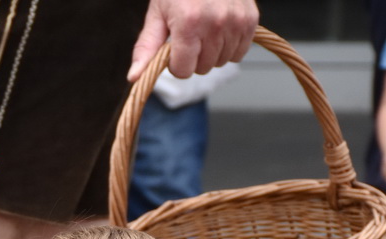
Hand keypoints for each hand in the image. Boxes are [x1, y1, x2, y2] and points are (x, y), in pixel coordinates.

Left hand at [130, 0, 256, 81]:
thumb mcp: (157, 14)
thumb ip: (147, 47)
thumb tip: (134, 77)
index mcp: (188, 23)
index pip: (183, 70)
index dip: (176, 62)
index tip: (175, 47)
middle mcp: (215, 23)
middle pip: (202, 68)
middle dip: (193, 57)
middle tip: (191, 35)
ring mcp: (236, 21)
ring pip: (221, 62)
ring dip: (212, 52)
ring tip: (206, 29)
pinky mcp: (250, 19)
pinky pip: (239, 53)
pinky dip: (229, 46)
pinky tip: (220, 29)